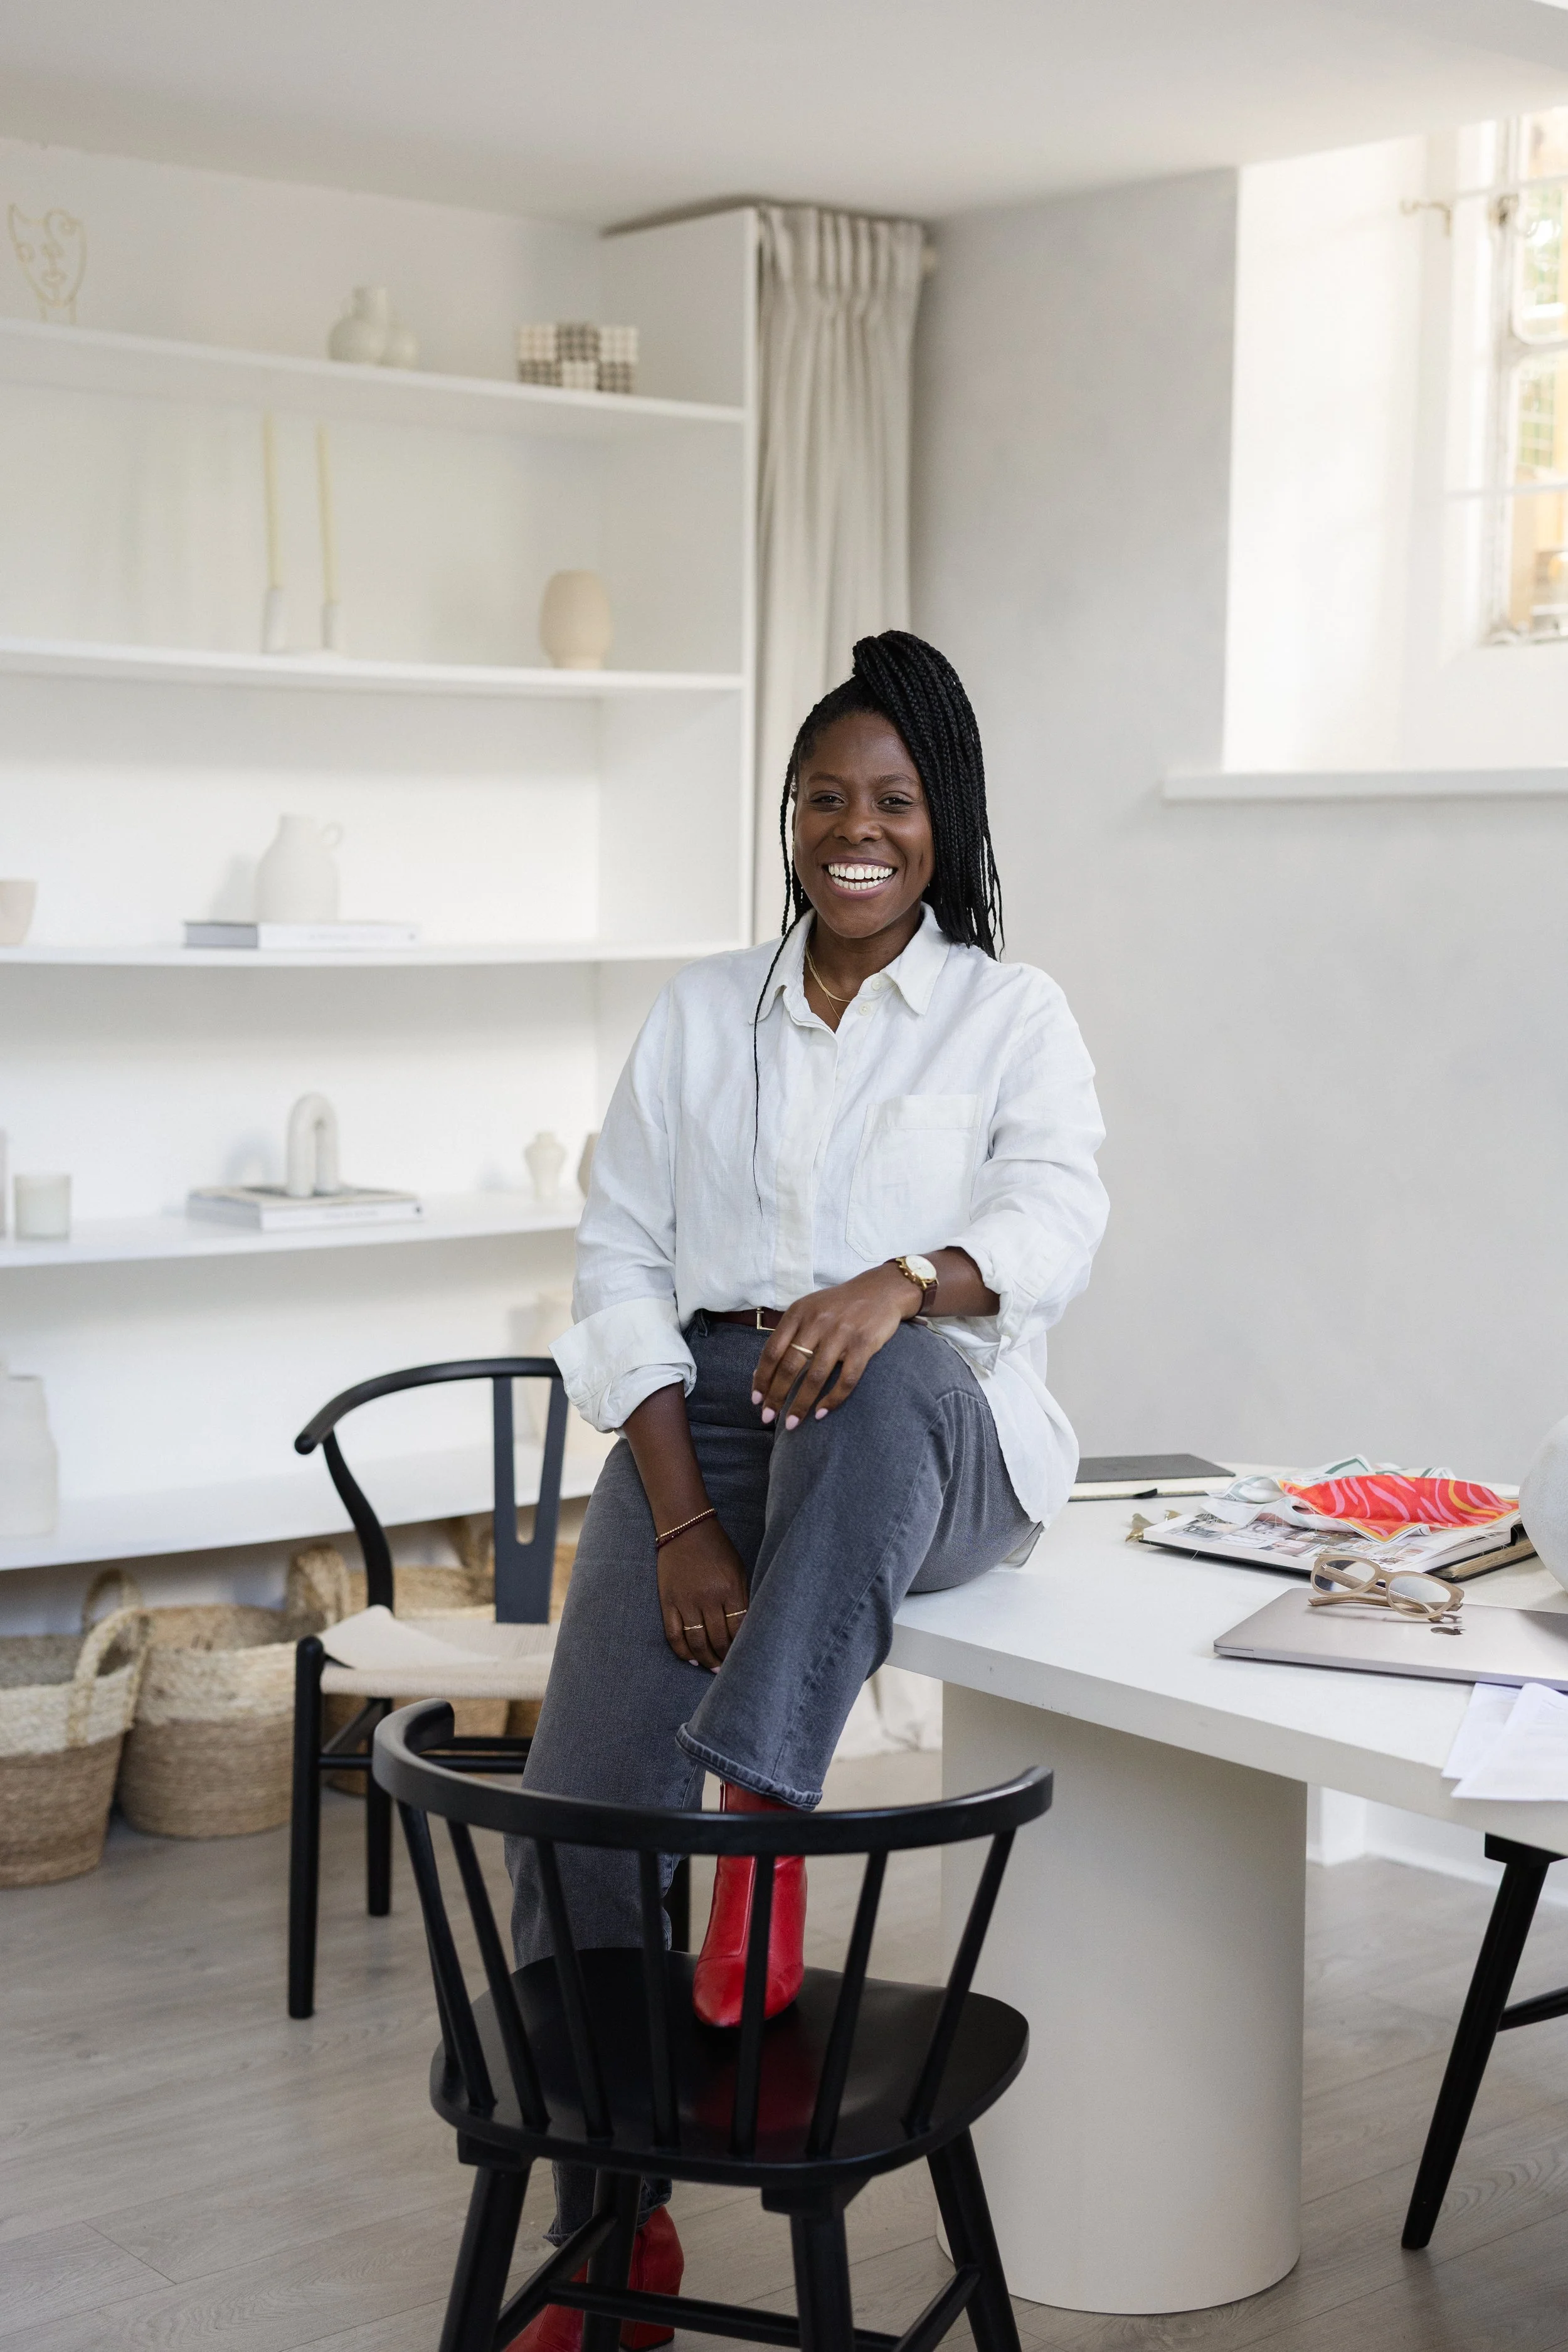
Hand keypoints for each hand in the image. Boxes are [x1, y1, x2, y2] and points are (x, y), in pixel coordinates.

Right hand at [658, 1514, 750, 1670]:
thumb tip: (747, 1629)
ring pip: (697, 1642)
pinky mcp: (669, 1601)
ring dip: (707, 1660)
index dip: (743, 1647)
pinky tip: (692, 1658)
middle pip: (719, 1639)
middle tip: (731, 1669)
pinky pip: (674, 1635)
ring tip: (714, 1668)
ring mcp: (686, 1601)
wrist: (686, 1526)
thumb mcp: (739, 1569)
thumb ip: (743, 1598)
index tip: (746, 1657)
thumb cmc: (718, 1547)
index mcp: (730, 1588)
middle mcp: (708, 1598)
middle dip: (726, 1658)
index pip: (739, 1629)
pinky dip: (683, 1651)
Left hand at [753, 1263, 916, 1429]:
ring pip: (815, 1377)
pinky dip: (832, 1400)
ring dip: (800, 1404)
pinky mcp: (864, 1344)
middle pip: (790, 1366)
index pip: (772, 1350)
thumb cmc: (840, 1305)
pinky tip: (821, 1413)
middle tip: (767, 1418)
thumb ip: (789, 1336)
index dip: (762, 1378)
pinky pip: (846, 1379)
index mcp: (799, 1312)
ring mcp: (841, 1333)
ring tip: (792, 1424)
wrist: (882, 1290)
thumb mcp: (810, 1310)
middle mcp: (817, 1321)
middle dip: (776, 1396)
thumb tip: (762, 1374)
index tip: (756, 1400)